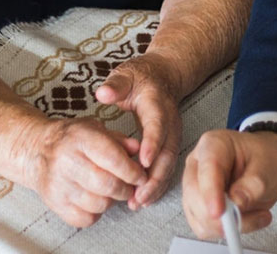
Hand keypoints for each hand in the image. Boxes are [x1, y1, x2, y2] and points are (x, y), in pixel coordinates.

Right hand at [21, 117, 147, 226]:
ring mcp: (58, 184)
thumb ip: (119, 140)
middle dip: (126, 189)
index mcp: (80, 138)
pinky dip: (96, 213)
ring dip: (112, 201)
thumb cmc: (70, 138)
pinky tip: (95, 199)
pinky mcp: (54, 203)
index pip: (113, 159)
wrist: (37, 150)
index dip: (132, 171)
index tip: (141, 176)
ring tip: (112, 191)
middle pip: (107, 185)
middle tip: (130, 186)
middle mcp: (66, 161)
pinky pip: (84, 219)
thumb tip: (138, 150)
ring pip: (98, 204)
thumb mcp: (95, 128)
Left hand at [95, 53, 182, 209]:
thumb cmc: (140, 77)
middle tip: (138, 196)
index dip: (152, 143)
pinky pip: (166, 166)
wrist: (163, 76)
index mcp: (158, 104)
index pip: (157, 125)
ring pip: (169, 163)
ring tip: (138, 202)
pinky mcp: (170, 144)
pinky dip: (157, 183)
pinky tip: (144, 198)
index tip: (142, 162)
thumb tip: (104, 93)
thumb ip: (116, 84)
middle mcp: (170, 121)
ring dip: (156, 184)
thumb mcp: (126, 75)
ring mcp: (173, 134)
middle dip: (155, 176)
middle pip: (167, 151)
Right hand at [181, 129, 276, 239]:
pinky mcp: (198, 208)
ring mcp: (196, 188)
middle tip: (249, 217)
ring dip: (227, 225)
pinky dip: (226, 231)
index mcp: (213, 145)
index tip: (219, 212)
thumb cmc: (265, 157)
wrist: (267, 164)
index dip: (210, 193)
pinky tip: (246, 219)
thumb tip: (237, 202)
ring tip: (256, 214)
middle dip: (220, 215)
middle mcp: (198, 166)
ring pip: (198, 217)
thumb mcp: (269, 165)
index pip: (206, 169)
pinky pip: (205, 228)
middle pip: (195, 196)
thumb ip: (254, 184)